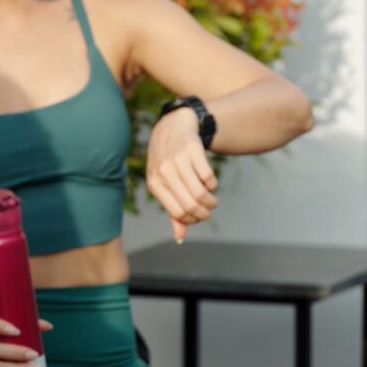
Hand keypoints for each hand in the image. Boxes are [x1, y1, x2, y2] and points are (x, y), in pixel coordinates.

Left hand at [146, 107, 218, 241]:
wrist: (170, 128)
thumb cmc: (167, 163)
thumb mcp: (163, 184)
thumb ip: (172, 211)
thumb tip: (180, 238)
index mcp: (154, 184)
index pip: (178, 213)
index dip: (194, 219)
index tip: (200, 216)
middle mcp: (163, 172)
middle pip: (190, 204)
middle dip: (205, 212)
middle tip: (209, 209)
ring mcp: (177, 161)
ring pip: (200, 193)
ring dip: (211, 200)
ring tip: (211, 199)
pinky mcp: (192, 150)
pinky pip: (208, 176)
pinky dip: (212, 184)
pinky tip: (209, 182)